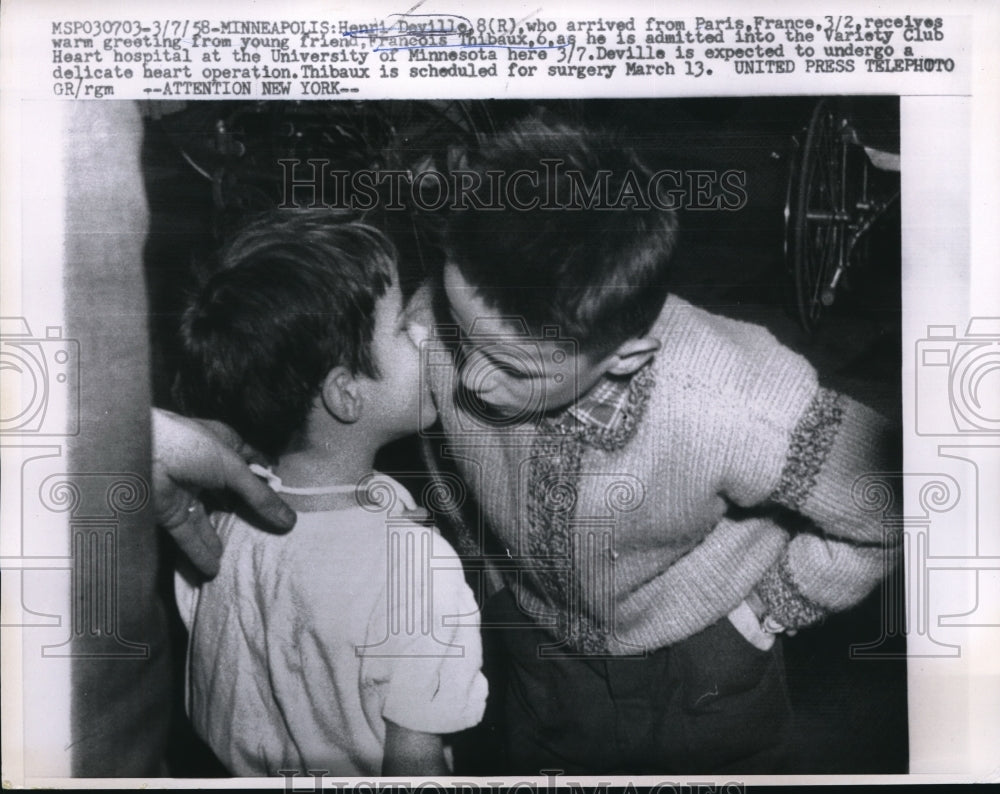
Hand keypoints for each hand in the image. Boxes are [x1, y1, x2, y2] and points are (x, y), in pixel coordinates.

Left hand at [152, 408, 295, 576]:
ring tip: (243, 556)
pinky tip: (215, 569)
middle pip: (231, 494)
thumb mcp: (234, 468)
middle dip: (246, 512)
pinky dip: (200, 552)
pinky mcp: (169, 512)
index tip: (283, 502)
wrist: (138, 453)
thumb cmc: (190, 447)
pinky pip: (188, 535)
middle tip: (269, 534)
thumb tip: (289, 521)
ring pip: (209, 518)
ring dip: (223, 537)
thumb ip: (260, 497)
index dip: (266, 480)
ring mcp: (186, 490)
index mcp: (222, 445)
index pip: (250, 463)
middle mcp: (205, 468)